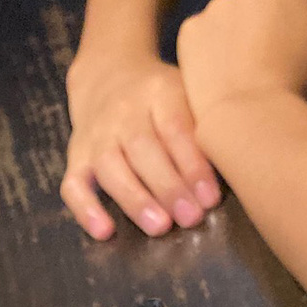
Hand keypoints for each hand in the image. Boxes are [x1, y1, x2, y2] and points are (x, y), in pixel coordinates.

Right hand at [61, 53, 221, 239]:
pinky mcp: (76, 156)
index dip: (192, 164)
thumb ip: (202, 127)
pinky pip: (73, 184)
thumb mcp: (186, 94)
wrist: (108, 74)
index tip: (210, 197)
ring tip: (160, 227)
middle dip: (167, 186)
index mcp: (157, 92)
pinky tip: (105, 232)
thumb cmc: (160, 97)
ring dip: (134, 199)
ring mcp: (95, 135)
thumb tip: (232, 169)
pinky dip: (85, 209)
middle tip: (190, 218)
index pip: (175, 128)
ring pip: (109, 167)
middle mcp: (122, 111)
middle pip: (142, 148)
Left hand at [176, 0, 306, 130]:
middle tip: (275, 67)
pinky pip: (204, 39)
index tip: (306, 54)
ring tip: (246, 78)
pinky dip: (211, 55)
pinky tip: (223, 81)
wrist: (256, 124)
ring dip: (240, 38)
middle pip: (265, 2)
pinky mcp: (189, 31)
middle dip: (271, 25)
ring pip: (232, 19)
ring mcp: (216, 5)